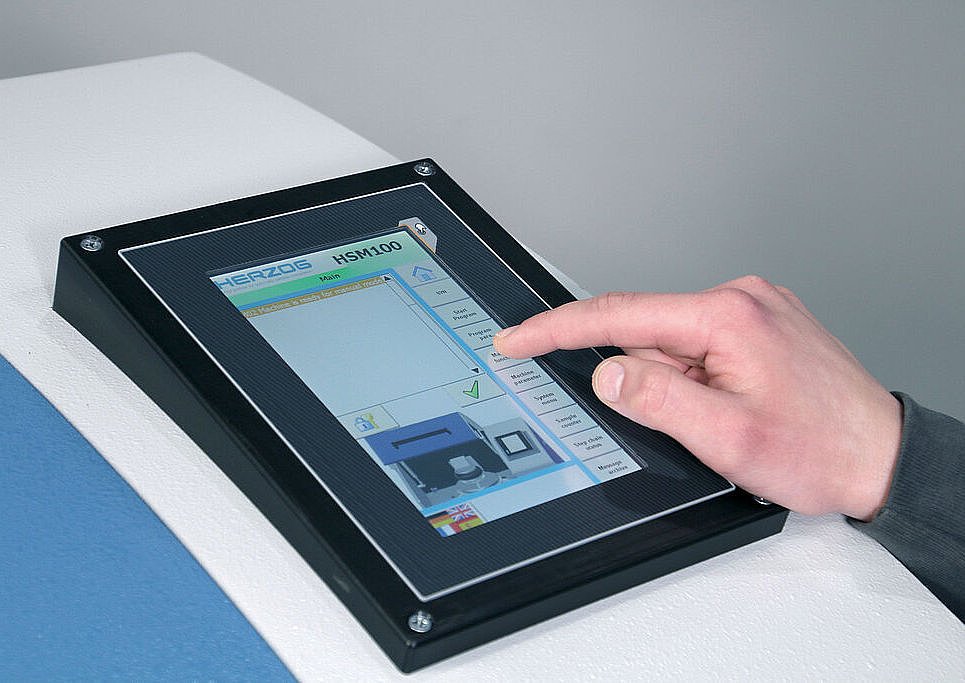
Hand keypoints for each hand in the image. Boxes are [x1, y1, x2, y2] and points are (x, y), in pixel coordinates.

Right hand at [493, 276, 901, 519]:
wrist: (880, 455)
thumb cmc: (821, 449)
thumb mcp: (726, 438)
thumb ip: (657, 401)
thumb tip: (606, 373)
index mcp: (728, 316)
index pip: (619, 314)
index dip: (557, 329)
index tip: (518, 338)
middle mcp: (740, 299)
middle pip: (646, 331)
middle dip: (642, 381)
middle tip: (688, 424)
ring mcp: (753, 309)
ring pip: (671, 342)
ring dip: (675, 385)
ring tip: (727, 419)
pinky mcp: (758, 324)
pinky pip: (696, 344)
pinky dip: (691, 377)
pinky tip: (726, 405)